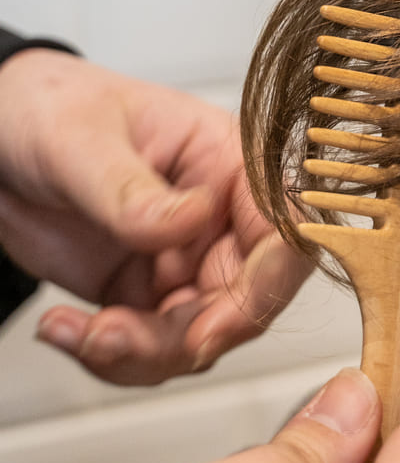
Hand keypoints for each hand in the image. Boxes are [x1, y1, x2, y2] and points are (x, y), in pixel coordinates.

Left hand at [0, 49, 310, 383]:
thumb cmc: (51, 107)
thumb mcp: (82, 139)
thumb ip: (132, 189)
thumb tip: (189, 222)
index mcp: (228, 161)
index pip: (285, 226)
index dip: (269, 282)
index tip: (214, 324)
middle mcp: (219, 215)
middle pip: (248, 300)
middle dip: (189, 337)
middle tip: (120, 341)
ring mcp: (184, 258)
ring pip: (200, 336)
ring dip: (142, 354)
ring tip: (81, 333)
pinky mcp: (145, 293)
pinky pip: (150, 348)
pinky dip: (108, 355)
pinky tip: (64, 329)